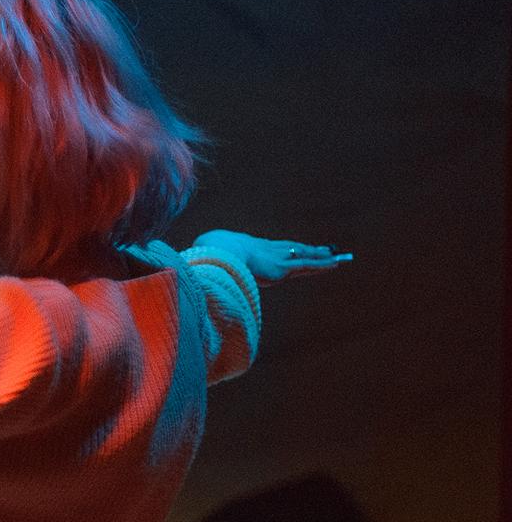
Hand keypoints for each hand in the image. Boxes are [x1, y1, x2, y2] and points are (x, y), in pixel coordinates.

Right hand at [191, 230, 353, 283]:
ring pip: (304, 256)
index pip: (271, 249)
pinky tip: (337, 262)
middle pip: (291, 249)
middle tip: (322, 248)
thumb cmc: (206, 257)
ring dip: (320, 256)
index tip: (291, 249)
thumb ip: (202, 270)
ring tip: (336, 254)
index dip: (283, 249)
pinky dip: (323, 264)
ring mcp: (275, 258)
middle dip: (306, 249)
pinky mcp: (283, 268)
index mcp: (248, 248)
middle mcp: (265, 250)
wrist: (215, 253)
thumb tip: (185, 273)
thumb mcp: (204, 263)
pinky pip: (308, 266)